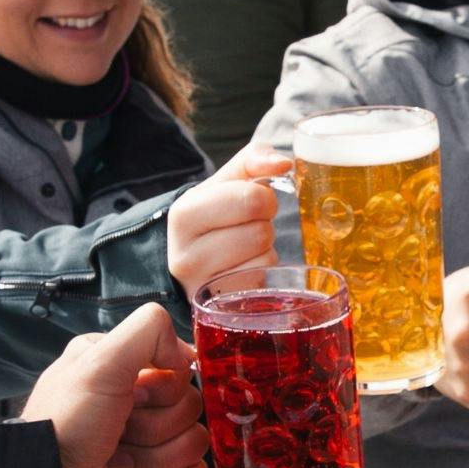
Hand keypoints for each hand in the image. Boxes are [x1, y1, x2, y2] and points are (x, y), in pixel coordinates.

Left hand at [20, 303, 208, 467]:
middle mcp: (135, 402)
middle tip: (120, 433)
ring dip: (157, 457)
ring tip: (119, 462)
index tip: (134, 397)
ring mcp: (146, 443)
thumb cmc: (65, 426)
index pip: (179, 369)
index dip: (164, 387)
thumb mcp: (99, 361)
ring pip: (193, 442)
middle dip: (157, 426)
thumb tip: (187, 353)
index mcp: (121, 367)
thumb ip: (148, 330)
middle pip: (190, 406)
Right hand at [167, 143, 290, 299]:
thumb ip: (255, 158)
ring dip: (264, 250)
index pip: (251, 199)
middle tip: (247, 226)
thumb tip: (284, 164)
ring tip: (243, 247)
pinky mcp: (220, 308)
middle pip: (260, 233)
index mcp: (184, 215)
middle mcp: (186, 255)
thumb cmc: (215, 212)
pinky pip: (263, 284)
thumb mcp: (226, 180)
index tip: (252, 202)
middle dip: (263, 225)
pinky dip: (262, 273)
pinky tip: (243, 267)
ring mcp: (201, 288)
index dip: (263, 197)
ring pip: (265, 260)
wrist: (189, 255)